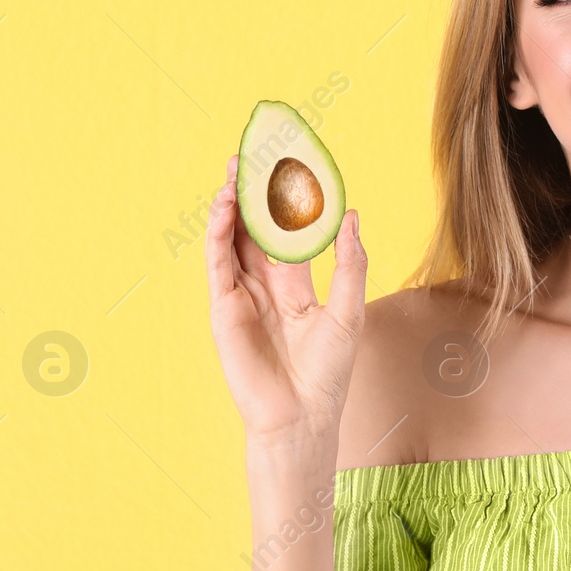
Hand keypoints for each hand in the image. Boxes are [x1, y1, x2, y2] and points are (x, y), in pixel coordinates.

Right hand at [204, 153, 367, 446]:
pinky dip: (218, 233)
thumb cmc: (328, 372)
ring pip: (232, 240)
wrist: (302, 416)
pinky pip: (218, 263)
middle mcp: (265, 286)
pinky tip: (224, 206)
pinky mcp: (224, 308)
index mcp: (294, 285)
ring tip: (234, 170)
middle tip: (251, 154)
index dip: (284, 203)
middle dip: (250, 194)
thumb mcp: (348, 310)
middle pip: (253, 230)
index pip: (286, 233)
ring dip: (231, 206)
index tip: (287, 167)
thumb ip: (349, 263)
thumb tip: (353, 215)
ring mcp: (242, 295)